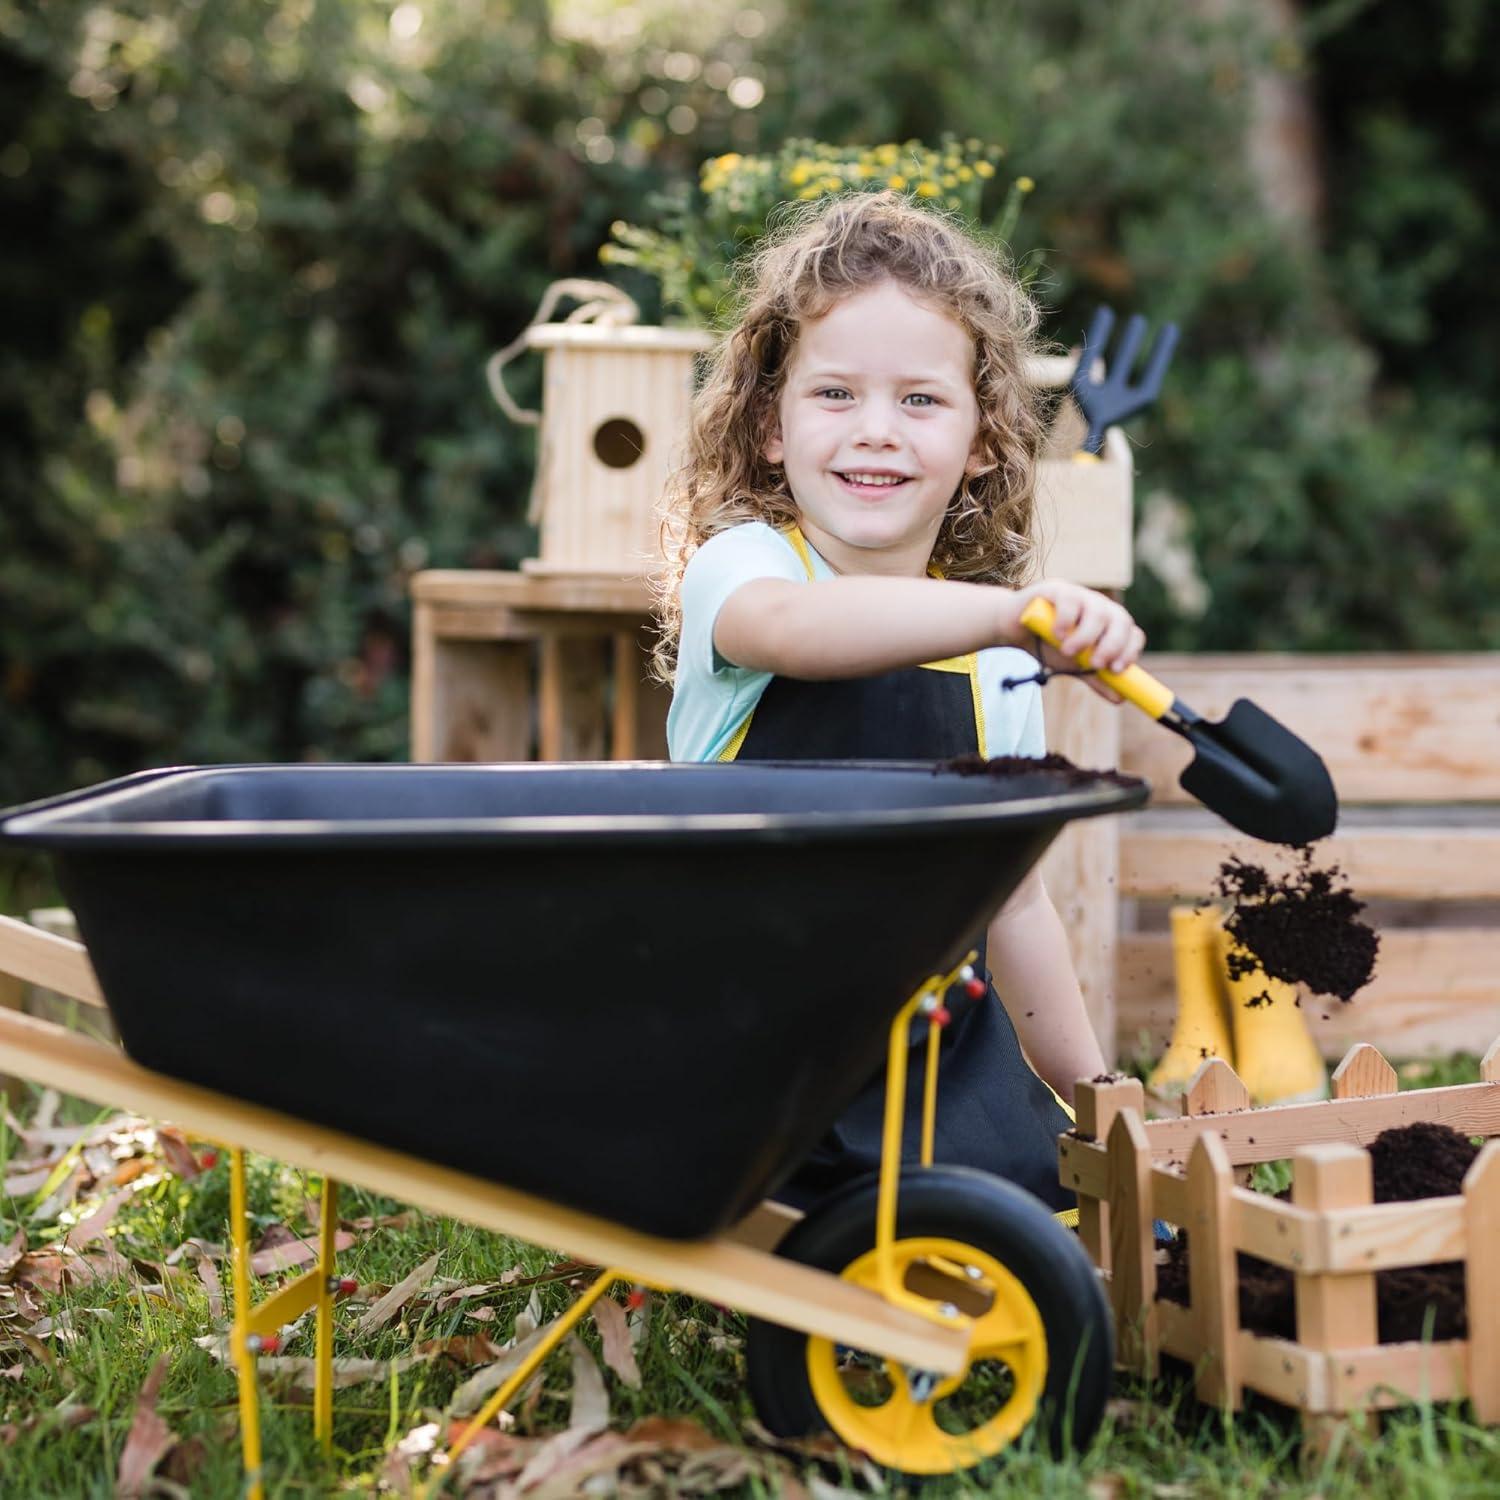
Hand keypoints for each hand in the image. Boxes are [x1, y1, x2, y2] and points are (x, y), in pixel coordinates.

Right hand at [1002, 580, 1145, 702]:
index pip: (1132, 633)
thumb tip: (1120, 698)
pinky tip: (1055, 634)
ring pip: (1098, 611)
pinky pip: (1071, 601)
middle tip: (1096, 664)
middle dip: (1112, 645)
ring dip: (1086, 636)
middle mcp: (1100, 607)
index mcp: (1109, 624)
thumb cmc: (1048, 646)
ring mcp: (1081, 595)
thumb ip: (1096, 677)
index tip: (1117, 670)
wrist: (1014, 633)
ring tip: (1067, 651)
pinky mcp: (1058, 589)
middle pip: (1121, 620)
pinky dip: (1065, 620)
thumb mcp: (1074, 666)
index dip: (1129, 651)